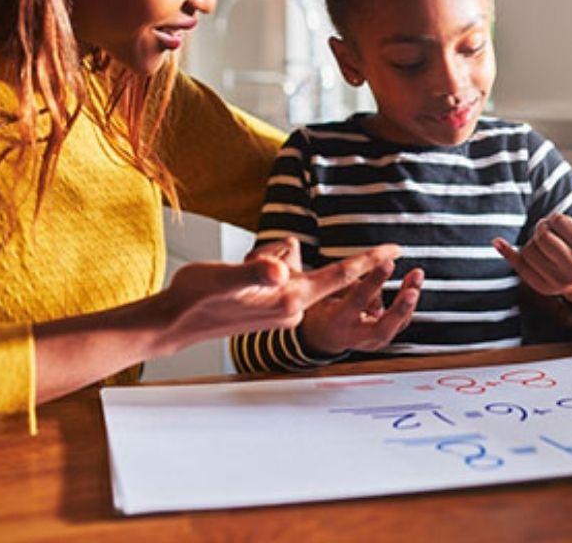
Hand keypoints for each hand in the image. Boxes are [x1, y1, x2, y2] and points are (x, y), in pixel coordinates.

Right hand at [159, 243, 402, 353]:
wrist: (174, 323)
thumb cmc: (197, 299)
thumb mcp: (225, 278)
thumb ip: (255, 273)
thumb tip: (280, 269)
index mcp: (289, 299)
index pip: (338, 276)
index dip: (368, 260)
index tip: (396, 249)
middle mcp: (292, 307)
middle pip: (304, 263)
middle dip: (280, 256)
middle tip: (245, 267)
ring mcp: (282, 310)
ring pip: (288, 265)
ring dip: (263, 262)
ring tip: (234, 278)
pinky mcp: (270, 308)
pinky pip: (277, 274)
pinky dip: (259, 269)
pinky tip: (234, 284)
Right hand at [300, 263, 423, 355]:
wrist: (323, 335)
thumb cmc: (324, 308)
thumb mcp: (327, 292)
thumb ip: (350, 282)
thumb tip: (378, 267)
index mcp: (337, 321)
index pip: (358, 300)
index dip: (374, 281)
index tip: (387, 262)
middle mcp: (356, 336)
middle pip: (383, 328)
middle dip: (400, 309)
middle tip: (413, 291)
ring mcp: (371, 342)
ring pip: (397, 325)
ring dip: (410, 300)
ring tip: (416, 275)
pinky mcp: (382, 339)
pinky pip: (400, 322)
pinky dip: (409, 303)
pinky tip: (412, 284)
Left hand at [492, 213, 571, 305]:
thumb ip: (558, 225)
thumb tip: (501, 238)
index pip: (559, 221)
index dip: (554, 218)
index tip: (557, 222)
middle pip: (543, 236)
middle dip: (541, 228)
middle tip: (546, 230)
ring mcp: (560, 281)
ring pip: (528, 250)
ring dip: (532, 242)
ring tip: (544, 245)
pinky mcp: (545, 288)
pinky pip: (520, 266)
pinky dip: (508, 252)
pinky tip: (498, 242)